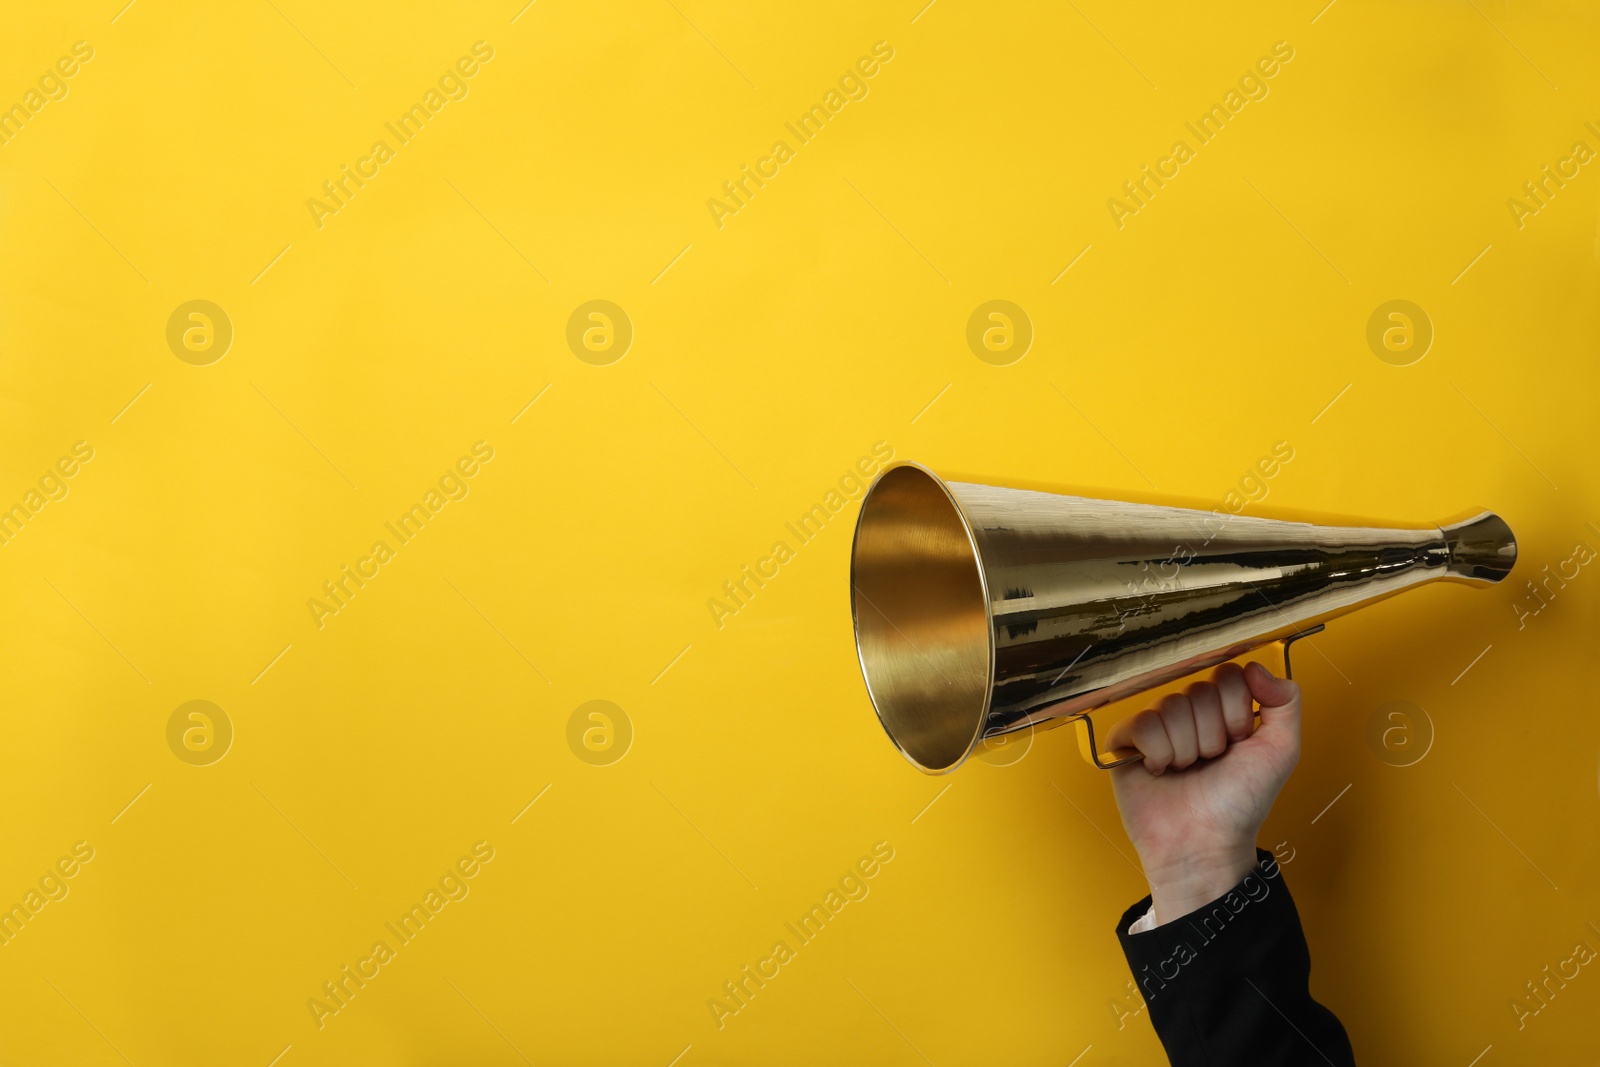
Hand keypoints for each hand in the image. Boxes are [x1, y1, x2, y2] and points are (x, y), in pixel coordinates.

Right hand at [1105, 660, 1300, 924]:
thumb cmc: (1240, 804)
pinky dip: (1157, 752)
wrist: (1203, 843)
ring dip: (1186, 748)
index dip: (1235, 711)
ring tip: (1186, 772)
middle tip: (1211, 763)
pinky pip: (1140, 723)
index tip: (1239, 743)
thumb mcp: (1280, 752)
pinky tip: (1160, 771)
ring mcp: (1157, 727)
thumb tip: (1256, 665)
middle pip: (1198, 692)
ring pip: (1170, 708)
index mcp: (1224, 711)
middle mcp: (1190, 715)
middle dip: (1212, 735)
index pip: (1227, 676)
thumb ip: (1285, 702)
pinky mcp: (1125, 742)